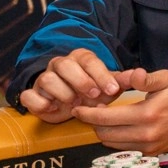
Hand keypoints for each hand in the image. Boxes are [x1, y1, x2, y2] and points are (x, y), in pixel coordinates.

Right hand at [19, 49, 144, 122]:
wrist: (70, 104)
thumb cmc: (92, 92)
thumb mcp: (108, 86)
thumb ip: (120, 80)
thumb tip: (138, 75)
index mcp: (80, 58)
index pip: (90, 61)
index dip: (100, 75)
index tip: (112, 90)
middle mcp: (60, 65)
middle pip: (65, 65)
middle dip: (80, 81)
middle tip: (93, 96)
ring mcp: (44, 78)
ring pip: (47, 79)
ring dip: (63, 93)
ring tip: (75, 104)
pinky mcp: (32, 93)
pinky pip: (29, 95)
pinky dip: (40, 103)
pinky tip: (53, 109)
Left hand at [72, 69, 167, 153]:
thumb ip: (145, 78)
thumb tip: (129, 75)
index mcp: (147, 114)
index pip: (105, 118)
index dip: (87, 113)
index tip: (79, 108)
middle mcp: (146, 134)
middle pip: (104, 133)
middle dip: (93, 123)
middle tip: (91, 111)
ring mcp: (148, 146)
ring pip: (111, 143)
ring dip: (103, 131)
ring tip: (104, 119)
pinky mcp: (151, 152)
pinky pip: (124, 148)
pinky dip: (116, 139)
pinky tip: (118, 127)